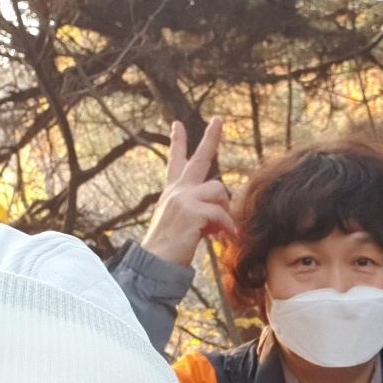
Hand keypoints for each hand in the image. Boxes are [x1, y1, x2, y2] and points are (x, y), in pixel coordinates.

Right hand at [142, 117, 235, 266]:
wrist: (155, 263)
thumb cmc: (169, 249)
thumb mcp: (184, 224)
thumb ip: (201, 212)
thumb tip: (222, 214)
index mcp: (172, 192)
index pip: (175, 162)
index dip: (178, 143)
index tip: (177, 124)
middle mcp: (177, 190)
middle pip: (197, 158)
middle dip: (210, 137)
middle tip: (219, 119)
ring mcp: (183, 198)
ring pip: (219, 189)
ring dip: (225, 210)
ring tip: (222, 230)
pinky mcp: (191, 211)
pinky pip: (221, 213)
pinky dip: (227, 227)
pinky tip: (227, 238)